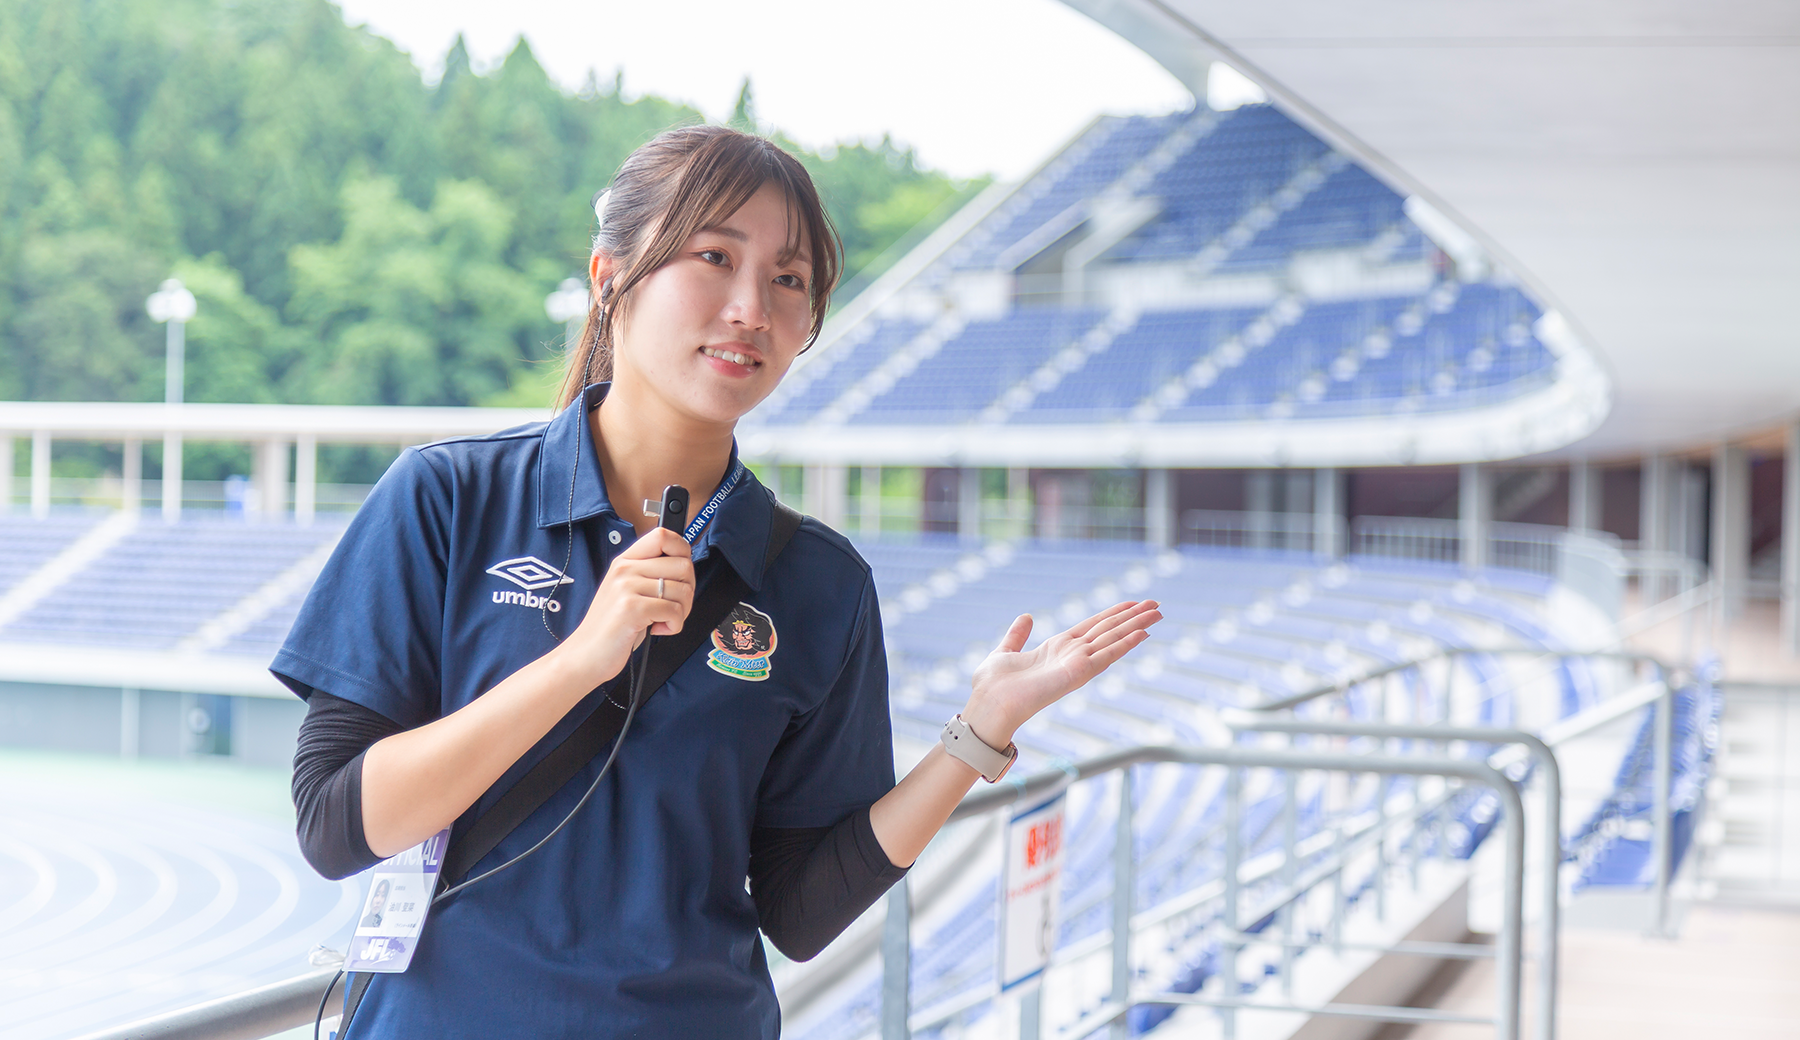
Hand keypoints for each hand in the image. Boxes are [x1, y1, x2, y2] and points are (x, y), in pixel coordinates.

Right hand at [556, 527, 694, 684]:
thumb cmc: (612, 627)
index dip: (682, 550)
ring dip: (681, 612)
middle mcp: (625, 569)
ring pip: (683, 590)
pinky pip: (674, 611)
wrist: (585, 654)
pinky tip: (657, 629)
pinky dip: (674, 625)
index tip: (681, 573)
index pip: (663, 535)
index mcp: (625, 561)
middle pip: (683, 565)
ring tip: (662, 620)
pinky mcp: (632, 608)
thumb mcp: (627, 591)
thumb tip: (684, 565)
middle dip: (688, 591)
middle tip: (673, 606)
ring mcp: (627, 587)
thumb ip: (650, 574)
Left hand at [960, 600, 1161, 748]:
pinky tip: (1143, 634)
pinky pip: (1107, 655)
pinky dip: (1125, 644)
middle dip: (1133, 616)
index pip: (1092, 625)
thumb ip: (1017, 635)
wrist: (989, 705)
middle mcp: (1072, 655)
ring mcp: (1077, 664)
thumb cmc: (993, 686)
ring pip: (1113, 639)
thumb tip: (1026, 617)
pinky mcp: (1078, 674)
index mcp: (1057, 648)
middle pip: (1109, 629)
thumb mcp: (1005, 650)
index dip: (1113, 613)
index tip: (1132, 603)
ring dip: (1137, 625)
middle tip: (1157, 605)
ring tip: (1159, 612)